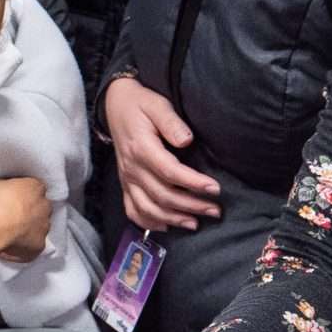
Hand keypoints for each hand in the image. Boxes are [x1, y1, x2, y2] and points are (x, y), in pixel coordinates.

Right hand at [0, 176, 54, 262]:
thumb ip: (7, 190)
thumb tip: (4, 195)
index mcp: (35, 187)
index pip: (35, 190)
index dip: (24, 197)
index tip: (15, 202)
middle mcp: (45, 206)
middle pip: (41, 209)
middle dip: (30, 213)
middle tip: (13, 218)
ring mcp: (44, 227)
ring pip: (39, 228)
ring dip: (28, 231)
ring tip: (10, 234)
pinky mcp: (40, 245)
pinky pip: (33, 246)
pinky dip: (24, 247)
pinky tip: (10, 247)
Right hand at [105, 77, 221, 232]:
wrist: (116, 106)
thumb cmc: (141, 104)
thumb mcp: (157, 104)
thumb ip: (171, 122)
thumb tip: (187, 140)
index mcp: (141, 148)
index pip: (170, 171)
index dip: (193, 183)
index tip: (215, 189)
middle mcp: (132, 168)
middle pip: (162, 195)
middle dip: (191, 205)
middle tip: (215, 210)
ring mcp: (127, 179)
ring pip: (148, 208)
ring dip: (173, 219)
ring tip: (196, 223)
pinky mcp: (125, 184)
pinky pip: (133, 210)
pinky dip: (149, 222)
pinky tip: (167, 227)